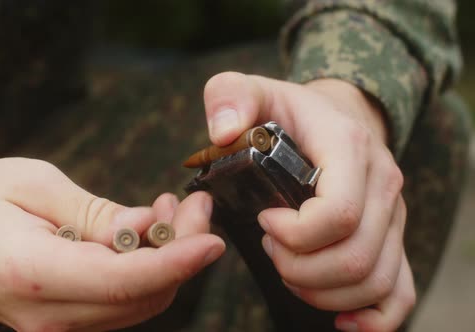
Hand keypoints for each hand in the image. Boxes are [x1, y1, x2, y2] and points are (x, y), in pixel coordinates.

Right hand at [0, 157, 224, 331]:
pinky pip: (120, 305)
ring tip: (171, 213)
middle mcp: (48, 315)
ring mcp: (56, 327)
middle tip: (195, 207)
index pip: (122, 281)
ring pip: (138, 305)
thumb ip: (94, 212)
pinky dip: (146, 273)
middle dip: (182, 253)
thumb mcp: (33, 185)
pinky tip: (146, 234)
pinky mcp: (66, 323)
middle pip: (140, 297)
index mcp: (33, 273)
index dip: (176, 263)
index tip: (213, 241)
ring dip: (168, 262)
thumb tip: (145, 227)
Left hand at [203, 72, 414, 330]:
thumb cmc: (288, 111)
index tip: (263, 221)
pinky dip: (373, 317)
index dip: (293, 234)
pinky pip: (398, 291)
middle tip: (269, 249)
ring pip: (373, 279)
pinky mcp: (391, 238)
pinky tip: (340, 320)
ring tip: (287, 268)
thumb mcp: (253, 90)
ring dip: (320, 291)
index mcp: (349, 149)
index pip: (337, 213)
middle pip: (354, 256)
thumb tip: (224, 132)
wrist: (334, 116)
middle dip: (299, 268)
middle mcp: (382, 185)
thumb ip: (230, 97)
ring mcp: (392, 216)